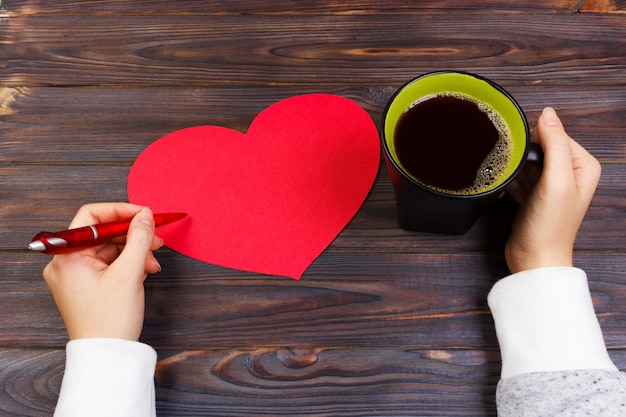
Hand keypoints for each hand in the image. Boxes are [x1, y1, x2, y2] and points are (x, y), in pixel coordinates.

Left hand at [42, 203, 163, 340]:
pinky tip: (145, 269)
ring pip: (108, 249)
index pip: (92, 217)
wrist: (106, 355)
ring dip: (134, 251)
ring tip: (153, 260)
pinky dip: (128, 264)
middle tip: (155, 237)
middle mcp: (66, 263)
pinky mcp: (85, 286)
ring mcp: (75, 275)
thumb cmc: (110, 321)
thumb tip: (145, 216)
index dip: (121, 211)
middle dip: (133, 234)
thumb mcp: (130, 273)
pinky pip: (108, 264)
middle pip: (102, 233)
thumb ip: (139, 239)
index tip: (144, 214)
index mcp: (68, 256)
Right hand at [504, 107, 600, 273]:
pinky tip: (507, 192)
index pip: (556, 134)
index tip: (525, 156)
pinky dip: (509, 182)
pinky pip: (517, 176)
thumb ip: (555, 145)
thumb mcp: (556, 181)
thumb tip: (548, 114)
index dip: (537, 141)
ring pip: (526, 161)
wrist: (533, 259)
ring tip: (513, 186)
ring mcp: (550, 185)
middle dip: (523, 157)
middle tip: (517, 171)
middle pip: (539, 147)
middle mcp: (569, 173)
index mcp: (583, 166)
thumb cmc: (549, 227)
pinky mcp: (533, 195)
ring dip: (514, 170)